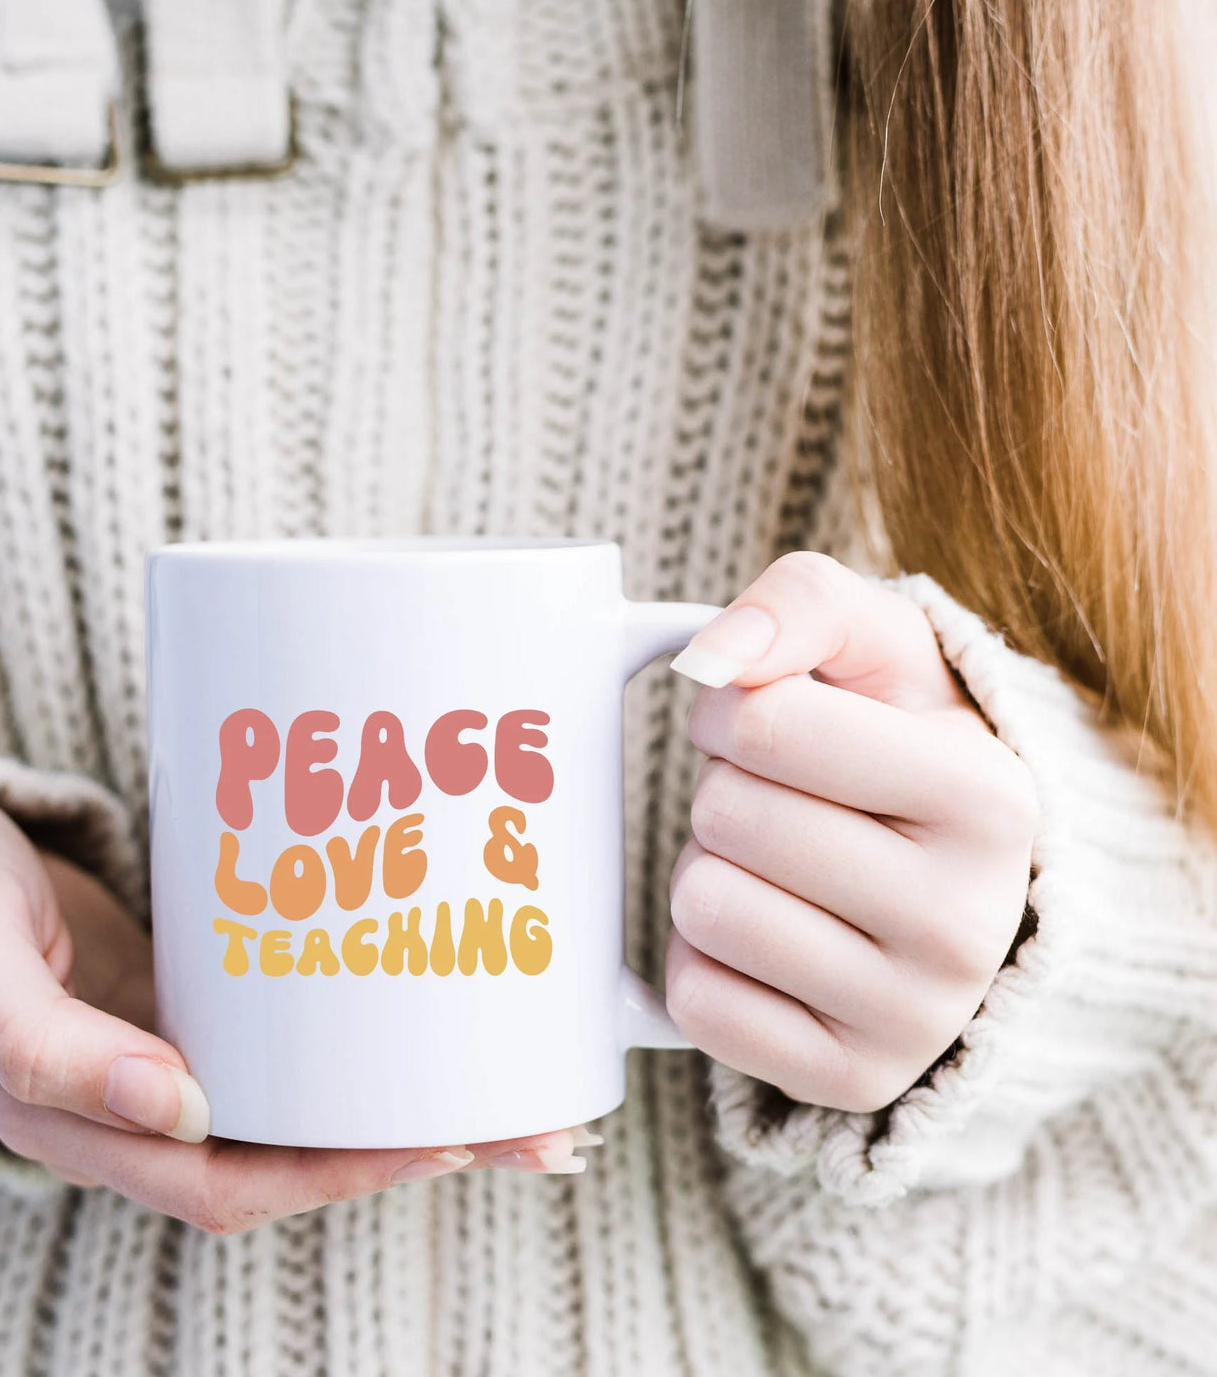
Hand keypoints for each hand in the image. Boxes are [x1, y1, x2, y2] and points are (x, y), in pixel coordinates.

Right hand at [0, 786, 589, 1231]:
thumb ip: (49, 1044)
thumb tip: (176, 1108)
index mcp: (77, 1121)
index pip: (230, 1181)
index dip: (339, 1174)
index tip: (444, 1140)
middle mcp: (134, 1106)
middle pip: (290, 1156)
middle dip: (408, 1148)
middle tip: (532, 1123)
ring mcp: (162, 1055)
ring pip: (294, 1107)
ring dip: (396, 1102)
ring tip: (509, 1077)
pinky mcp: (181, 1002)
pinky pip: (276, 1045)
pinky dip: (347, 1047)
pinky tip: (412, 1015)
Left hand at [665, 553, 1038, 1113]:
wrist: (950, 888)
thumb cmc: (896, 749)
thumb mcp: (879, 649)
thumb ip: (800, 604)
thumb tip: (708, 657)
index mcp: (988, 796)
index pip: (763, 721)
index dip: (731, 709)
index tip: (765, 724)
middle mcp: (967, 920)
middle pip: (724, 814)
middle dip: (723, 791)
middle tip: (780, 803)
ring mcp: (915, 1017)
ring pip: (703, 906)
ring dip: (711, 871)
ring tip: (777, 869)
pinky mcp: (850, 1079)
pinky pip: (695, 1000)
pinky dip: (703, 958)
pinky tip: (768, 941)